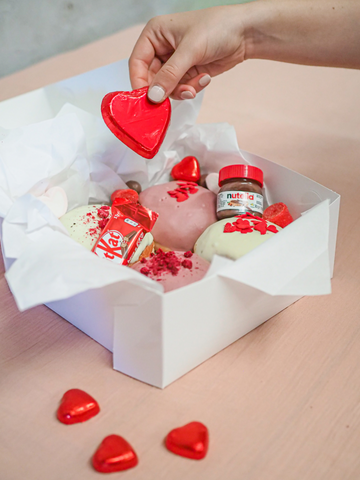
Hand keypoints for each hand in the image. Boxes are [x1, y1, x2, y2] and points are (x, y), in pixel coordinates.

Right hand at [129, 6, 246, 102]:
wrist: (245, 34)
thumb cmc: (217, 28)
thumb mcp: (190, 50)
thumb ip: (169, 75)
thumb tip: (153, 96)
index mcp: (155, 34)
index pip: (137, 62)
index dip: (140, 82)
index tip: (148, 100)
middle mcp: (161, 48)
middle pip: (151, 79)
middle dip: (167, 89)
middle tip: (181, 93)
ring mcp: (174, 62)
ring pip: (167, 87)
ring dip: (181, 90)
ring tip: (196, 84)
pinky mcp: (187, 72)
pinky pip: (181, 88)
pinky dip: (191, 88)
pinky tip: (204, 78)